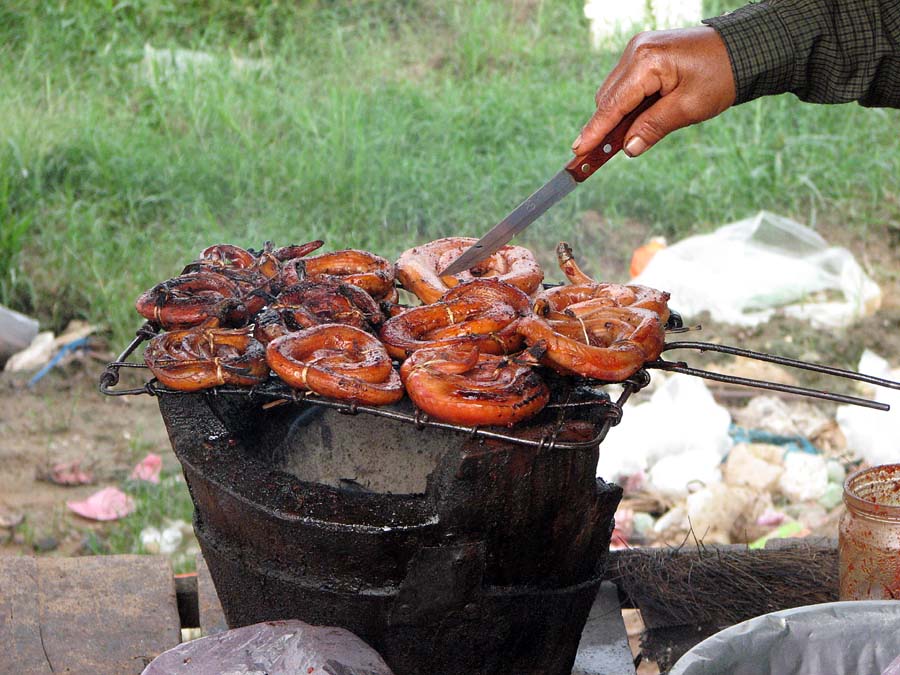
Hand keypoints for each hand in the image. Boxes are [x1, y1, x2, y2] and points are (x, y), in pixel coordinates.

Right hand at [571, 27, 735, 157]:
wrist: (742, 49)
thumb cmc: (720, 75)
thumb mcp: (688, 108)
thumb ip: (653, 128)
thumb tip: (628, 148)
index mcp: (646, 62)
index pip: (612, 104)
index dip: (594, 131)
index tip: (578, 151)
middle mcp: (636, 51)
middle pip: (607, 98)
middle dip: (605, 127)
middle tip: (600, 157)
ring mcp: (638, 50)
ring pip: (613, 92)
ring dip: (618, 117)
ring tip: (630, 138)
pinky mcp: (644, 53)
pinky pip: (625, 84)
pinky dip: (627, 105)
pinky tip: (638, 119)